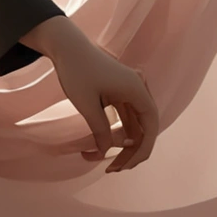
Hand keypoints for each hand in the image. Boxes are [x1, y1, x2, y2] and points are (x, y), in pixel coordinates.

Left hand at [20, 14, 159, 171]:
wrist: (65, 46)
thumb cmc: (76, 71)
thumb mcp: (86, 104)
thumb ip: (100, 130)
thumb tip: (105, 152)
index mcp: (137, 90)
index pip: (150, 126)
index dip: (142, 149)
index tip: (127, 165)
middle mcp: (138, 90)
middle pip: (145, 128)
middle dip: (132, 151)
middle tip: (114, 169)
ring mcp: (130, 91)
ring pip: (135, 124)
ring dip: (125, 144)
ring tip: (109, 163)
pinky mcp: (120, 92)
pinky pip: (126, 117)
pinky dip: (119, 133)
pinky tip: (107, 147)